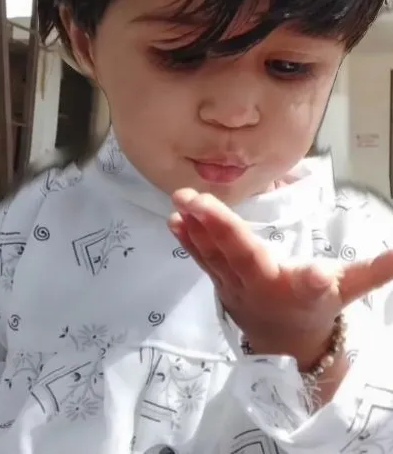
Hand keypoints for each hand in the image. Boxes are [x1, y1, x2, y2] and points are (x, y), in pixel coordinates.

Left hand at [168, 188, 392, 370]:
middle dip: (223, 231)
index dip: (316, 281)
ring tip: (183, 201)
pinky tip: (175, 218)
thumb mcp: (346, 290)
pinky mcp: (220, 282)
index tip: (319, 275)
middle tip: (201, 202)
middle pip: (244, 258)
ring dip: (198, 228)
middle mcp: (266, 289)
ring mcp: (236, 287)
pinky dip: (188, 241)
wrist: (286, 347)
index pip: (313, 286)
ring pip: (216, 256)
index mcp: (300, 290)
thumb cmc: (316, 308)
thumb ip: (373, 270)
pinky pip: (203, 261)